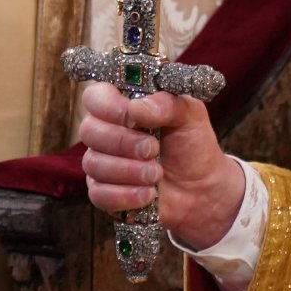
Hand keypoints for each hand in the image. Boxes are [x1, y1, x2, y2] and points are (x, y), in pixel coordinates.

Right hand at [78, 82, 244, 250]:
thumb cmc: (192, 145)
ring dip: (128, 170)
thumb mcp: (190, 116)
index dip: (109, 106)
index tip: (134, 118)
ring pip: (93, 163)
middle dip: (123, 142)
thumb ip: (167, 103)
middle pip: (89, 130)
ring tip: (156, 174)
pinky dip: (125, 195)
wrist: (201, 188)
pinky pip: (98, 194)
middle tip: (153, 149)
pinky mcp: (102, 192)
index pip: (95, 96)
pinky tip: (148, 194)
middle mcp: (107, 131)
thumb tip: (136, 107)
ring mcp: (102, 162)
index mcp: (124, 105)